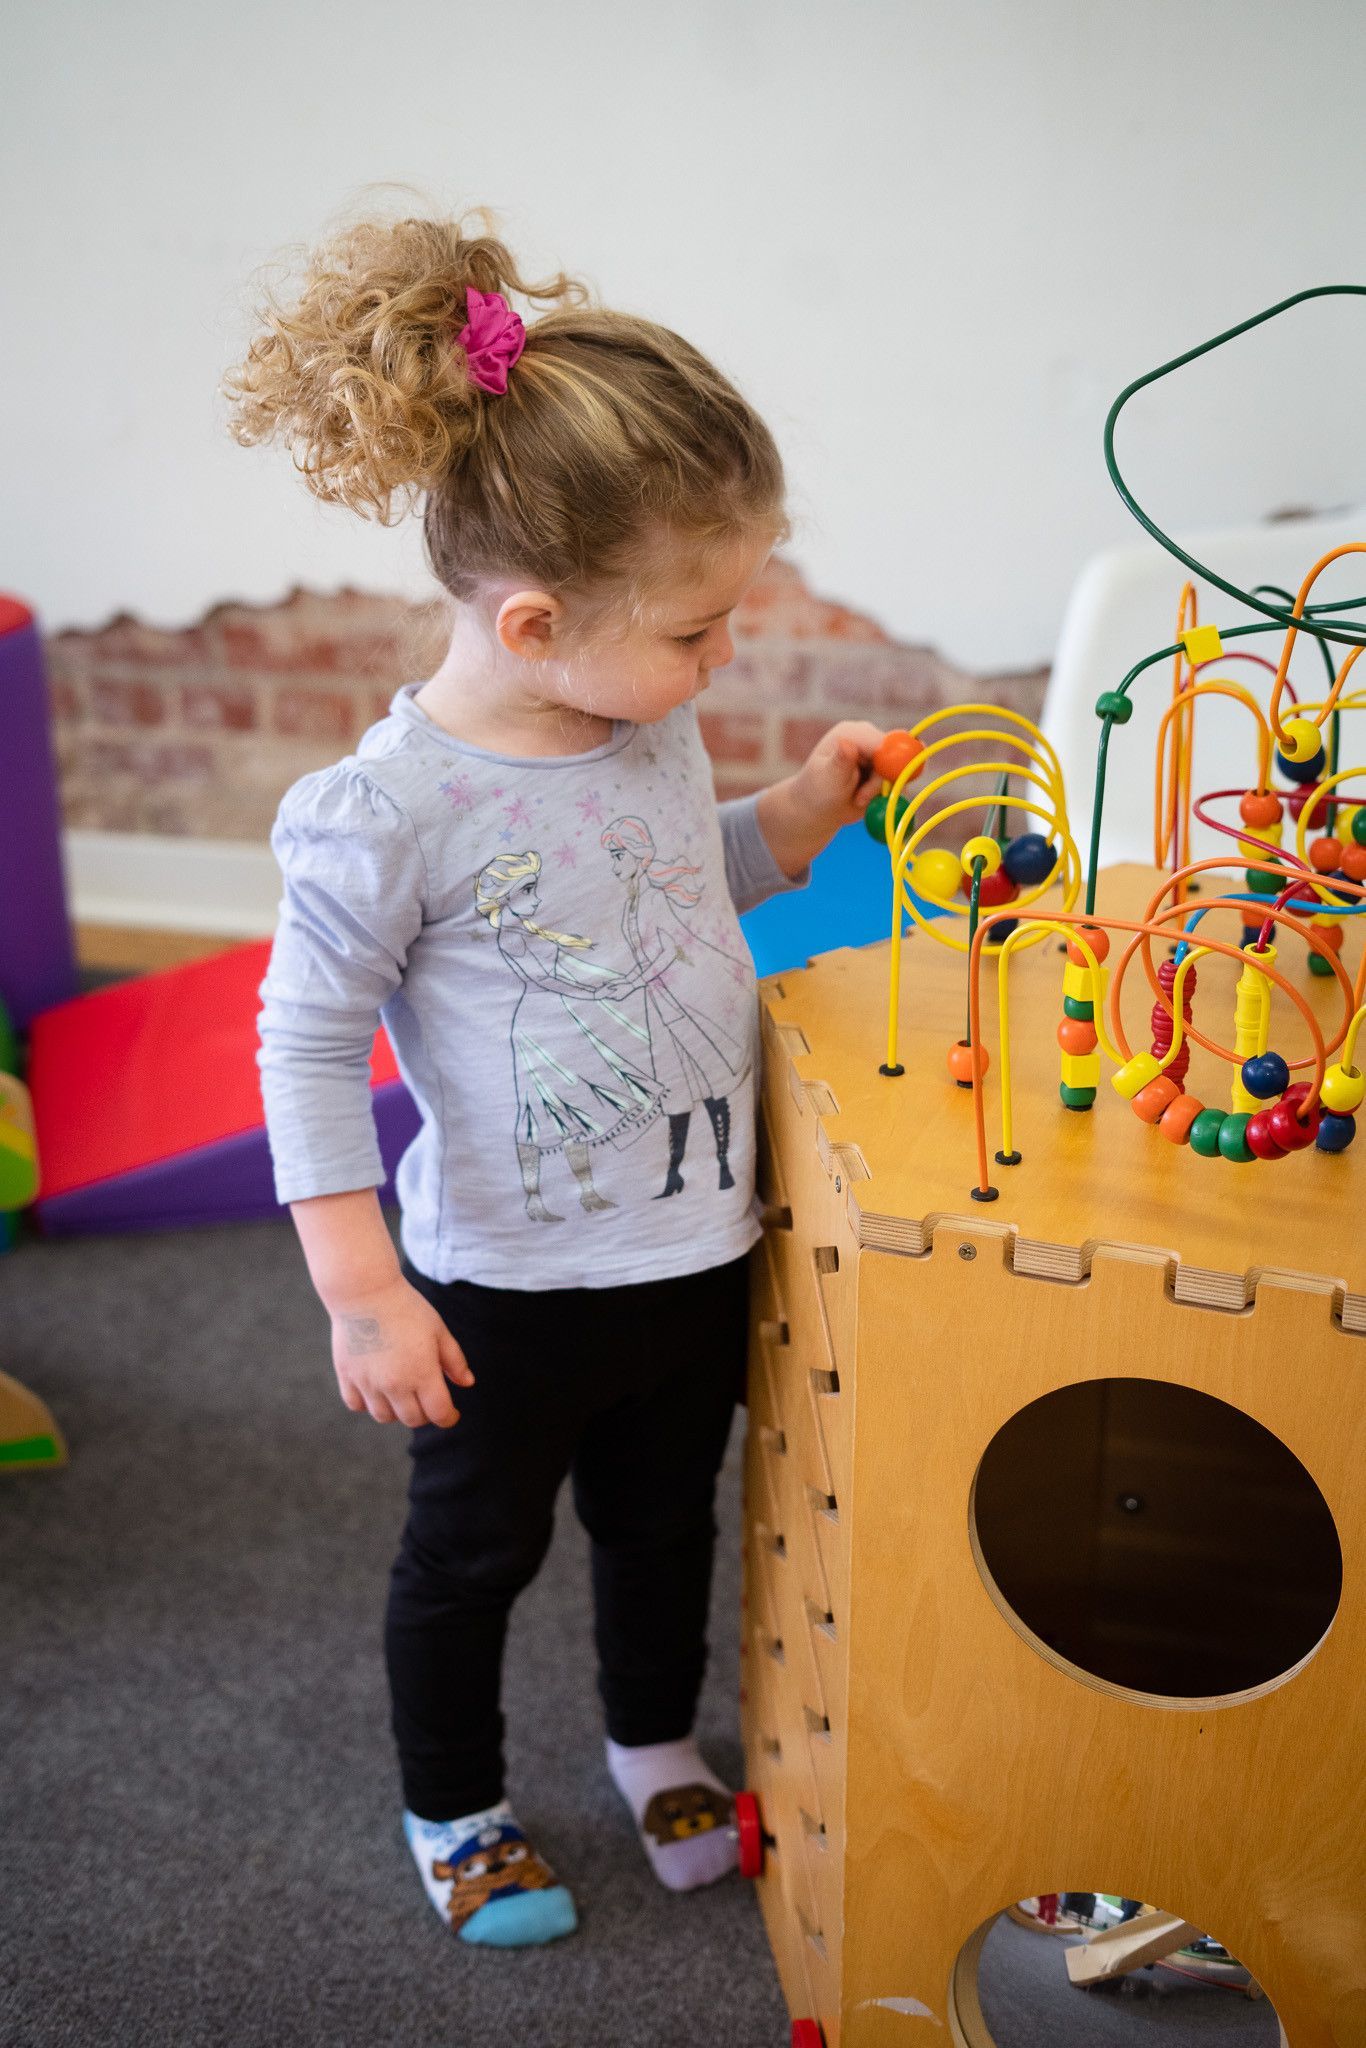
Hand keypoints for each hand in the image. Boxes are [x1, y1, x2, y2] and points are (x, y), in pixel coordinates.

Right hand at [329, 1274, 474, 1427]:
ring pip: (384, 1417)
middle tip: (427, 1398)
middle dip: (425, 1414)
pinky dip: (368, 1403)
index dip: (449, 1417)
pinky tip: (377, 1388)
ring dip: (397, 1410)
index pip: (439, 1413)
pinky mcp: (346, 1376)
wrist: (365, 1291)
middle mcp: (394, 1383)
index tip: (452, 1413)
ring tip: (402, 1392)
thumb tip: (468, 1383)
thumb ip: (454, 1360)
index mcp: (422, 1372)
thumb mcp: (438, 1330)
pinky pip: (357, 1405)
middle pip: (413, 1419)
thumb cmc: (406, 1308)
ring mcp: (368, 1382)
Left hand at [755, 720, 885, 876]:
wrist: (819, 809)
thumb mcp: (827, 778)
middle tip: (861, 797)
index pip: (882, 742)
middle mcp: (868, 739)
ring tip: (858, 799)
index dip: (890, 761)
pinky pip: (898, 783)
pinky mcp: (885, 771)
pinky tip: (865, 798)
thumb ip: (841, 762)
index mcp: (851, 733)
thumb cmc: (817, 792)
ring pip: (898, 773)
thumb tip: (847, 743)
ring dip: (880, 791)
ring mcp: (878, 755)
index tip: (884, 783)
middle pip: (894, 758)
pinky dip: (885, 795)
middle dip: (881, 781)